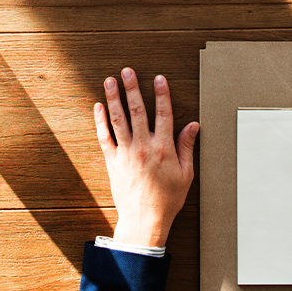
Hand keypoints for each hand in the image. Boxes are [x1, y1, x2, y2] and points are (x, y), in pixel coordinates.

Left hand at [94, 68, 199, 247]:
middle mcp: (144, 146)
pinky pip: (104, 137)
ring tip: (110, 81)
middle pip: (138, 111)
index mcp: (164, 148)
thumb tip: (193, 125)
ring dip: (114, 98)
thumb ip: (187, 147)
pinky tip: (98, 106)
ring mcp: (126, 153)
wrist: (144, 219)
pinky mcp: (113, 161)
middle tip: (127, 71)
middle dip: (132, 89)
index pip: (164, 114)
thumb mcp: (186, 174)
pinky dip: (100, 121)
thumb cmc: (168, 199)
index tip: (159, 78)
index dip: (162, 94)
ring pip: (118, 119)